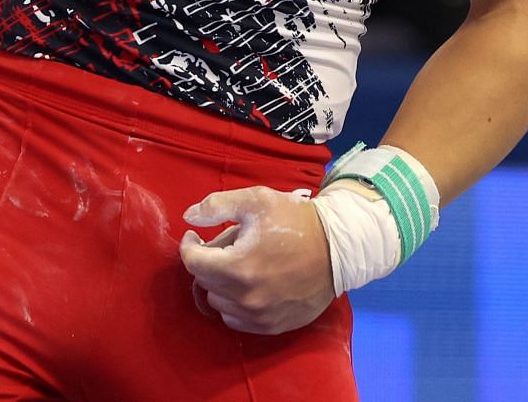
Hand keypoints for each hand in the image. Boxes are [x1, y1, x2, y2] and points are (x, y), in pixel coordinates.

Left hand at [179, 186, 335, 335]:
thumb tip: (188, 217)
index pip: (193, 263)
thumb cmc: (297, 221)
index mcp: (238, 266)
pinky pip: (236, 320)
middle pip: (205, 282)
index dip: (189, 245)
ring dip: (221, 284)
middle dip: (209, 262)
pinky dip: (235, 304)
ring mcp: (259, 316)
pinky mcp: (271, 326)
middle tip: (228, 246)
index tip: (195, 235)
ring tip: (240, 265)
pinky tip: (249, 285)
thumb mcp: (258, 200)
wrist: (339, 248)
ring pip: (219, 303)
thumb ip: (217, 205)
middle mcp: (245, 298)